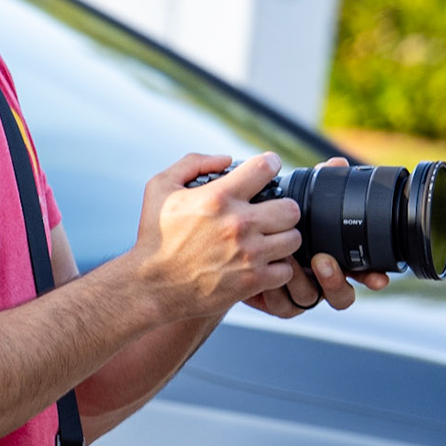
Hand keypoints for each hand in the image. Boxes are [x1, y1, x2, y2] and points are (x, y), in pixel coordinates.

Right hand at [131, 152, 302, 319]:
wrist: (152, 286)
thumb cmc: (155, 236)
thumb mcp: (159, 188)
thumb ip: (191, 163)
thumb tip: (226, 159)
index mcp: (218, 197)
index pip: (265, 168)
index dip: (269, 164)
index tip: (267, 170)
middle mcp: (239, 223)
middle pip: (291, 207)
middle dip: (280, 208)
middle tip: (268, 213)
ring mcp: (249, 254)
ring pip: (293, 238)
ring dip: (281, 238)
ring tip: (266, 240)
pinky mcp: (254, 280)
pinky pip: (287, 269)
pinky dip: (277, 267)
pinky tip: (261, 263)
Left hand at [246, 160, 389, 316]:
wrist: (230, 250)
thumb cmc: (269, 223)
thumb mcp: (292, 204)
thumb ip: (318, 187)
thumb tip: (337, 164)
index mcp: (331, 258)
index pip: (362, 272)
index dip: (373, 276)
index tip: (379, 277)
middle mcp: (318, 280)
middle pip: (342, 295)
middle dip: (335, 280)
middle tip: (321, 261)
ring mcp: (297, 293)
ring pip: (311, 299)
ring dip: (300, 281)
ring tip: (288, 261)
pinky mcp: (275, 302)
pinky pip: (284, 306)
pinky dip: (278, 293)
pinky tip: (270, 276)